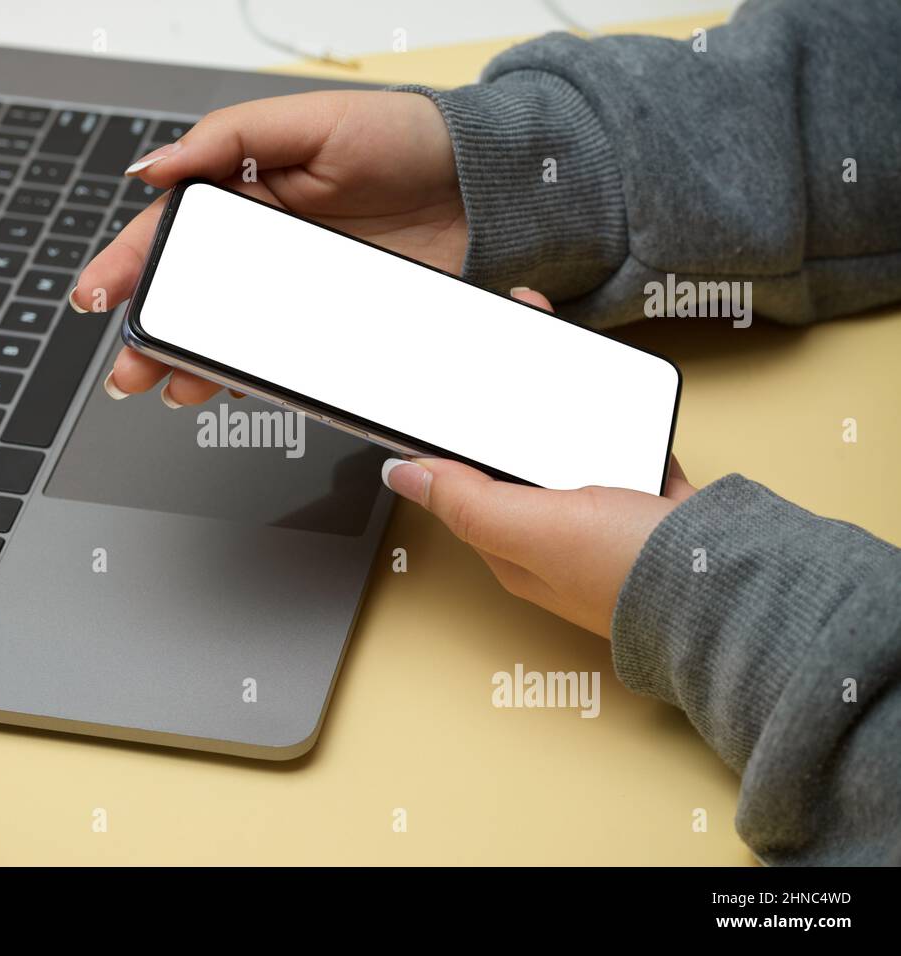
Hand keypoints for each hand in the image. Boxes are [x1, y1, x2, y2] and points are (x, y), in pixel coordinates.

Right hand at [72, 90, 465, 406]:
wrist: (484, 184)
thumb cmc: (402, 137)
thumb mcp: (312, 122)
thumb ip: (230, 138)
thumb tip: (155, 168)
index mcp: (248, 192)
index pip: (172, 232)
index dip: (129, 264)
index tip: (98, 297)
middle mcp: (266, 246)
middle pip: (193, 295)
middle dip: (153, 336)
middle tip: (129, 372)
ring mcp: (299, 289)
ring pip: (232, 334)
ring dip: (195, 367)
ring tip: (172, 392)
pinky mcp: (337, 322)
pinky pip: (287, 356)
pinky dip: (256, 377)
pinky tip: (233, 390)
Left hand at [382, 289, 696, 638]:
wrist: (739, 585)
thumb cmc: (632, 573)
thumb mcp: (533, 530)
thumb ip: (468, 502)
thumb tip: (403, 475)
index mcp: (517, 546)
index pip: (465, 481)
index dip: (450, 433)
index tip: (444, 382)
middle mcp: (557, 533)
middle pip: (517, 453)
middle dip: (504, 399)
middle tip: (502, 340)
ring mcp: (607, 515)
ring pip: (569, 442)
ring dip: (557, 398)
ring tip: (549, 346)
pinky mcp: (651, 496)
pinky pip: (621, 441)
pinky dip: (613, 411)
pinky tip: (609, 384)